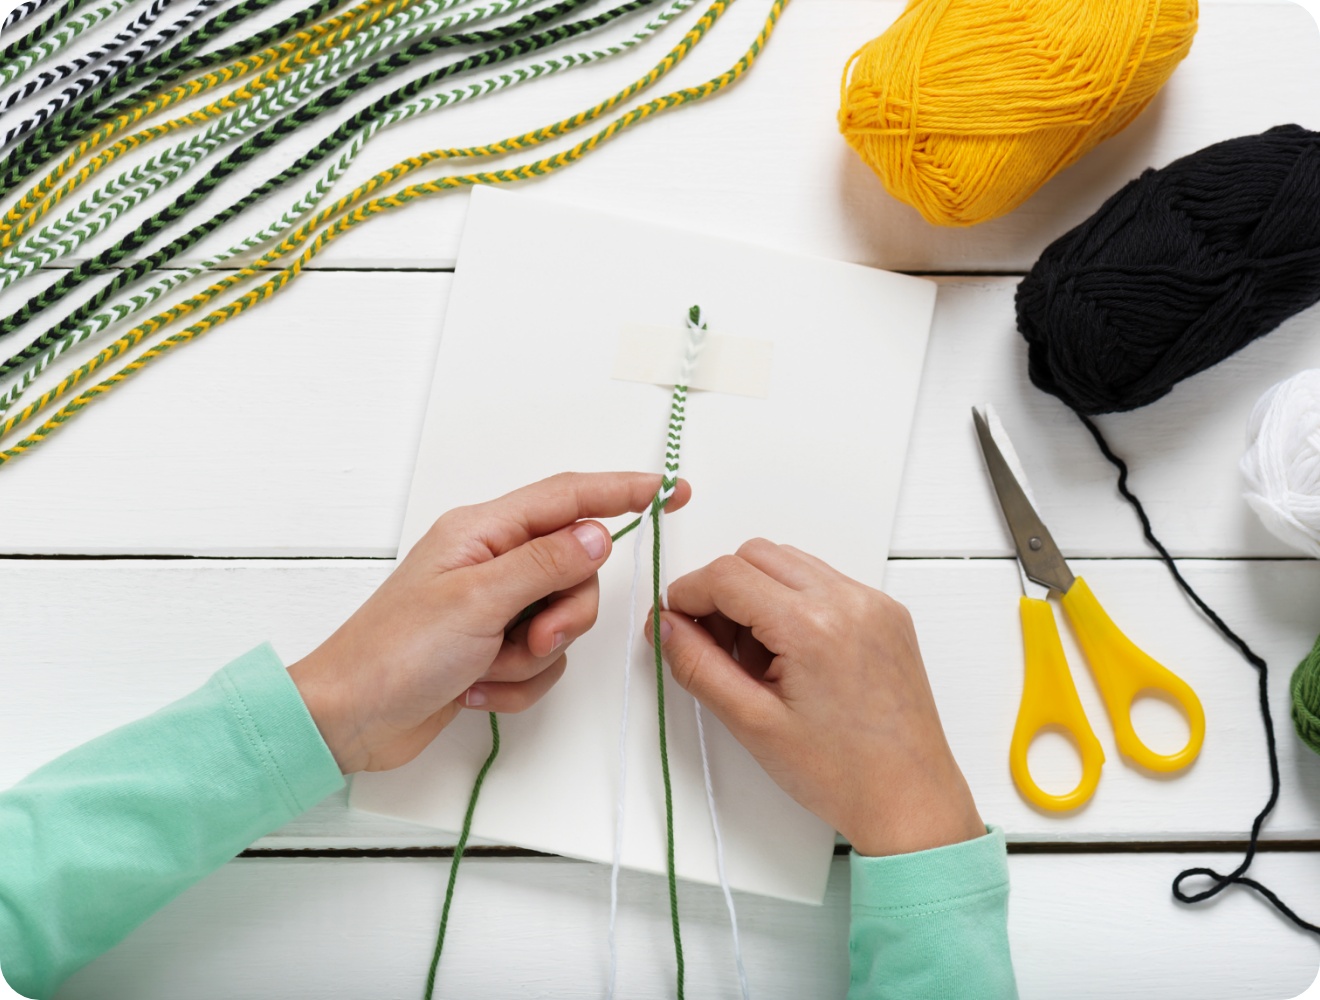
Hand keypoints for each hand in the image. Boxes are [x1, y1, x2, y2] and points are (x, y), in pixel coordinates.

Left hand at [290, 472, 689, 773]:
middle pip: (575, 570)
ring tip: (488, 667)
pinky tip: (475, 689)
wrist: (349, 721)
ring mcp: (492, 608)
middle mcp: (491, 563)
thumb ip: (546, 563)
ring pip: (561, 621)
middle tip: (530, 638)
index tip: (672, 491)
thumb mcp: (478, 602)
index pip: (569, 498)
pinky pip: (540, 662)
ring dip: (533, 657)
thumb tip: (599, 532)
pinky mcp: (490, 649)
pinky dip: (517, 683)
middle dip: (564, 614)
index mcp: (483, 532)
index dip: (624, 491)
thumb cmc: (394, 653)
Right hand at [657, 539, 982, 856]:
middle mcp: (849, 601)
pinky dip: (794, 601)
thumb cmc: (842, 774)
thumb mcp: (752, 723)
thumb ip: (698, 665)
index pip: (727, 575)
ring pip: (790, 562)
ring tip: (755, 657)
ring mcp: (873, 603)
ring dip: (758, 592)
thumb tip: (666, 625)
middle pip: (757, 555)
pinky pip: (824, 581)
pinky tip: (790, 654)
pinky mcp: (887, 614)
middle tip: (712, 644)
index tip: (673, 622)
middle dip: (722, 590)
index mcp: (813, 626)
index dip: (687, 594)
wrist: (910, 800)